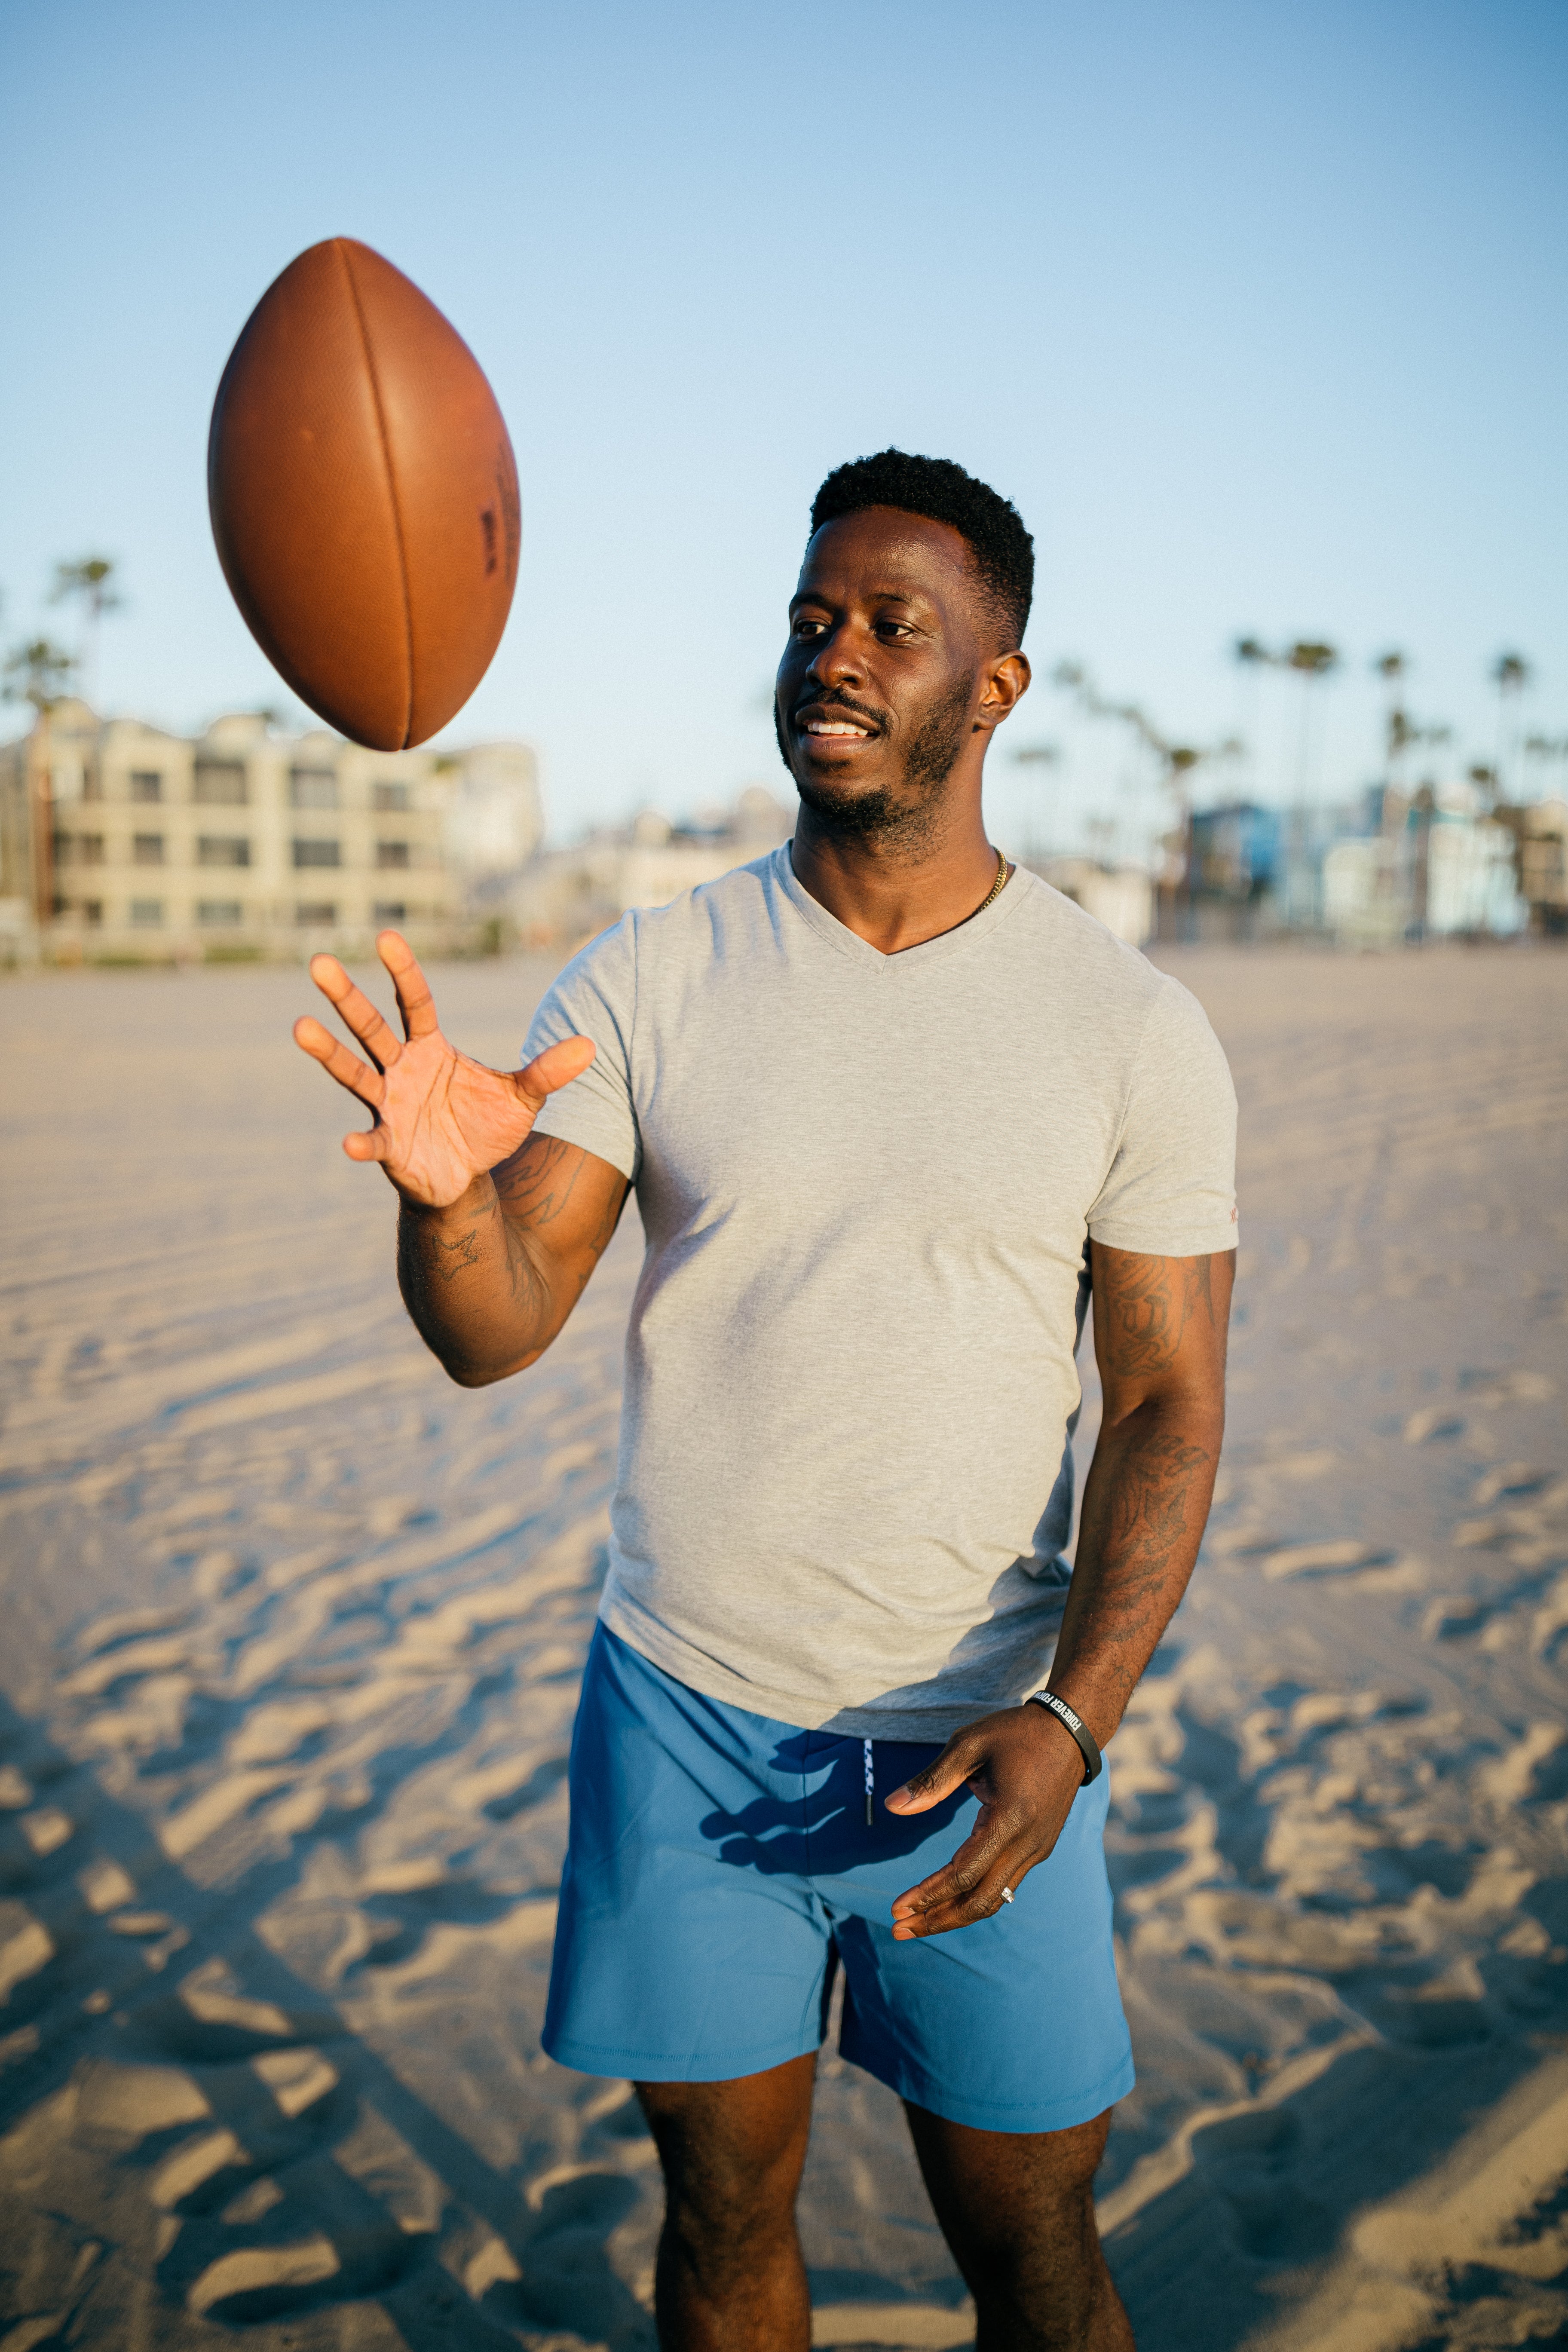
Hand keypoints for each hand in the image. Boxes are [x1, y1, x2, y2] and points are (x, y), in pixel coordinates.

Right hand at [293, 931, 594, 1208]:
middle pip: (370, 1026)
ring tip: (299, 1026)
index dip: (402, 971)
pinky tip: (350, 1144)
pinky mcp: (388, 1144)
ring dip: (327, 1052)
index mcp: (430, 1047)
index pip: (415, 1002)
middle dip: (345, 996)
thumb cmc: (485, 1127)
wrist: (466, 1176)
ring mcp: (388, 1104)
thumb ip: (547, 1072)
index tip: (385, 937)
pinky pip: (372, 1140)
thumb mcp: (522, 1097)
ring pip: (353, 1072)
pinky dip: (362, 1143)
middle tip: (319, 961)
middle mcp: (400, 1069)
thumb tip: (590, 1045)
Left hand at [884, 1702, 1087, 1938]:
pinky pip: (1006, 1884)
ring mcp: (1038, 1849)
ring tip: (920, 1923)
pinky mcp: (1040, 1848)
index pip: (964, 1874)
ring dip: (956, 1915)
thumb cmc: (1014, 1733)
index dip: (928, 1895)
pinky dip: (976, 1897)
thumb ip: (932, 1780)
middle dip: (938, 1920)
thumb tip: (891, 1806)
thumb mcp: (968, 1745)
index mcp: (1009, 1819)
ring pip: (995, 1899)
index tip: (896, 1908)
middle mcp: (1027, 1843)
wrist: (1069, 1730)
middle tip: (899, 1929)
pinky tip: (951, 1899)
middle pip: (980, 1901)